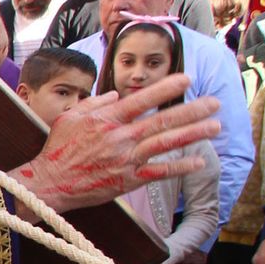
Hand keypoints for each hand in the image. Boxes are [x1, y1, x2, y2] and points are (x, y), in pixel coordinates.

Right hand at [14, 75, 219, 214]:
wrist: (49, 184)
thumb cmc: (57, 149)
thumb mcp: (70, 117)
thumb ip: (94, 103)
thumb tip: (115, 94)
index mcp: (106, 119)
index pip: (142, 99)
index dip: (166, 88)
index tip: (187, 79)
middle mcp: (119, 137)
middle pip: (162, 120)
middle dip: (192, 110)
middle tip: (214, 102)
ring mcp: (125, 160)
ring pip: (165, 144)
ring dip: (193, 134)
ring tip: (215, 126)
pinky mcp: (128, 180)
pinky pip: (159, 172)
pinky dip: (179, 167)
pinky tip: (198, 162)